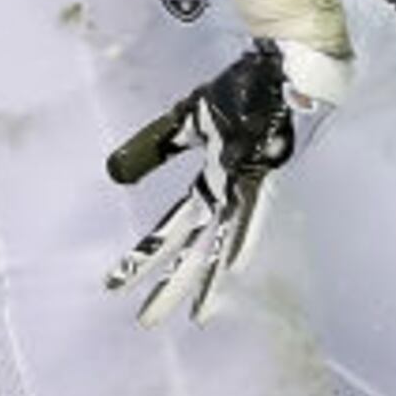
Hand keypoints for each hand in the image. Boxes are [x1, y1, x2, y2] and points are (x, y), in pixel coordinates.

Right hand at [103, 36, 349, 325]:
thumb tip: (115, 174)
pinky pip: (252, 211)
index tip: (115, 285)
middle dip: (169, 286)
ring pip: (220, 241)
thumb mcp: (186, 122)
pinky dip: (244, 237)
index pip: (170, 230)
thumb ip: (154, 148)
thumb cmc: (241, 93)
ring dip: (206, 279)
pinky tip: (236, 266)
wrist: (281, 72)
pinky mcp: (265, 172)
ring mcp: (246, 186)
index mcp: (211, 184)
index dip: (143, 257)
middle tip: (146, 323)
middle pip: (191, 249)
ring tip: (196, 316)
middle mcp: (227, 193)